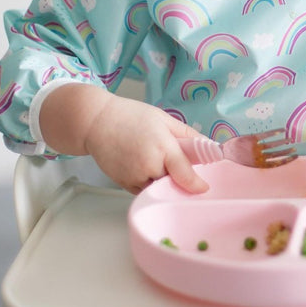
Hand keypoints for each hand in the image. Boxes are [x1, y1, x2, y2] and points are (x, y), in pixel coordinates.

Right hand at [39, 84, 208, 194]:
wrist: (96, 122)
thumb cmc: (130, 116)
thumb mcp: (164, 119)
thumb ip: (187, 134)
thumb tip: (208, 146)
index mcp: (163, 146)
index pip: (184, 173)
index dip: (196, 183)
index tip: (204, 188)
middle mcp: (149, 165)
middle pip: (172, 181)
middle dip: (177, 175)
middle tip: (174, 161)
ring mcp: (135, 177)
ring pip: (158, 188)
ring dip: (162, 180)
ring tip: (154, 159)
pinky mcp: (124, 184)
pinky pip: (144, 190)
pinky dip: (148, 182)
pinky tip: (142, 164)